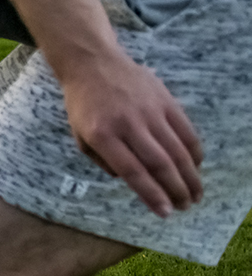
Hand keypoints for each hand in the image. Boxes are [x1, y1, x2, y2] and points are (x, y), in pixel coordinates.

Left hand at [61, 54, 203, 215]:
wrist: (92, 63)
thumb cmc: (83, 105)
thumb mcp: (80, 137)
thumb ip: (103, 162)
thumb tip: (133, 181)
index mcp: (102, 135)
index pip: (132, 172)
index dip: (151, 194)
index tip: (164, 212)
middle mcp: (127, 124)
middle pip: (159, 164)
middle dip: (175, 190)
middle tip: (184, 207)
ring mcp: (149, 111)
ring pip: (176, 150)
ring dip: (190, 176)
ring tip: (194, 195)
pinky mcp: (165, 100)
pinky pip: (185, 130)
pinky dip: (194, 152)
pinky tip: (196, 166)